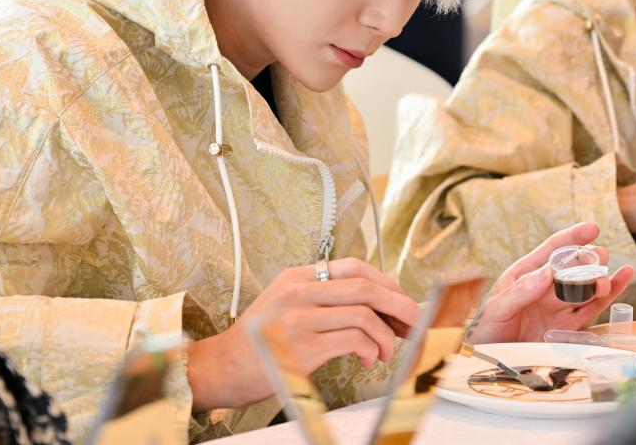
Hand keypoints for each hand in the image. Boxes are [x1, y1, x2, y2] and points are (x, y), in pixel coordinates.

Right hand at [187, 258, 420, 411]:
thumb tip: (371, 306)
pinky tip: (367, 359)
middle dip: (399, 304)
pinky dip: (369, 349)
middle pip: (365, 286)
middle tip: (414, 320)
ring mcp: (299, 319)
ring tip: (385, 350)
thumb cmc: (256, 342)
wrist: (220, 368)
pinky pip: (353, 340)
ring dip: (385, 335)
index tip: (400, 299)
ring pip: (364, 314)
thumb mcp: (282, 303)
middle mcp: (298, 292)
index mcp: (296, 276)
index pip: (353, 266)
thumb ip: (319, 297)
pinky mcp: (303, 348)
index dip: (385, 281)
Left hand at [467, 223, 632, 343]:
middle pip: (574, 267)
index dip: (572, 238)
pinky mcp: (568, 328)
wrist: (486, 361)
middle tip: (598, 259)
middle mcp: (546, 288)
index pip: (552, 251)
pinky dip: (609, 296)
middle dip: (588, 260)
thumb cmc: (485, 329)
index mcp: (526, 274)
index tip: (592, 229)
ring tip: (609, 276)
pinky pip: (592, 309)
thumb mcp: (496, 308)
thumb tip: (548, 272)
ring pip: (586, 287)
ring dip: (600, 279)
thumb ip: (521, 290)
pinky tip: (622, 281)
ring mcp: (559, 307)